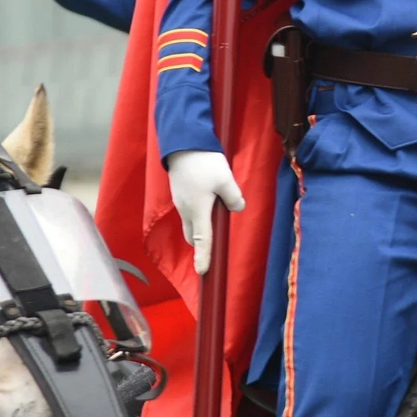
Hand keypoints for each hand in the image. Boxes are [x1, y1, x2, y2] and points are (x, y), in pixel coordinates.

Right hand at [166, 150, 244, 274]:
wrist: (182, 144)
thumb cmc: (204, 162)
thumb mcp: (225, 179)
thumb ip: (233, 197)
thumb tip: (237, 208)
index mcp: (198, 211)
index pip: (202, 240)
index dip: (203, 257)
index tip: (203, 272)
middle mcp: (186, 210)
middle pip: (194, 236)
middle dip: (203, 244)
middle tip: (214, 245)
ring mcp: (180, 202)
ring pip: (191, 223)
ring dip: (201, 227)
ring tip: (216, 215)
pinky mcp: (179, 194)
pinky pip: (188, 211)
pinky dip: (197, 214)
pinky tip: (208, 200)